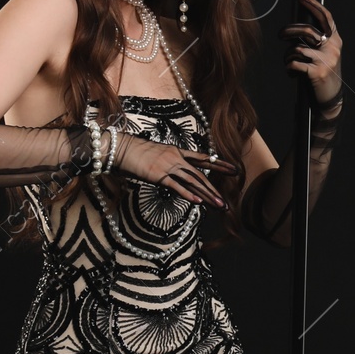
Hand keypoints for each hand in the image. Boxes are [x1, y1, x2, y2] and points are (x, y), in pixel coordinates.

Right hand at [112, 133, 236, 208]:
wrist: (120, 148)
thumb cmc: (134, 152)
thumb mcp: (156, 155)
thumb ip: (166, 163)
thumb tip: (171, 173)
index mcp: (177, 151)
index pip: (203, 158)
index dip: (219, 164)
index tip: (234, 169)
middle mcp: (176, 158)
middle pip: (200, 174)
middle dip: (215, 189)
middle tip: (227, 201)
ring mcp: (168, 166)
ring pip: (193, 182)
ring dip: (207, 195)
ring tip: (219, 205)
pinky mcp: (158, 175)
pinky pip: (176, 186)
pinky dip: (188, 194)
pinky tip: (198, 201)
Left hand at [284, 0, 342, 106]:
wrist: (331, 98)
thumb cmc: (324, 73)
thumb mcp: (326, 54)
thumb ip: (317, 41)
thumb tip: (297, 28)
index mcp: (335, 40)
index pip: (325, 17)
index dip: (313, 5)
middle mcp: (333, 47)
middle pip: (307, 30)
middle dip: (289, 31)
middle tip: (280, 35)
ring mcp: (326, 59)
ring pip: (297, 48)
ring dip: (288, 55)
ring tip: (289, 62)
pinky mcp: (318, 72)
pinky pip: (295, 63)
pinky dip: (289, 68)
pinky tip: (292, 73)